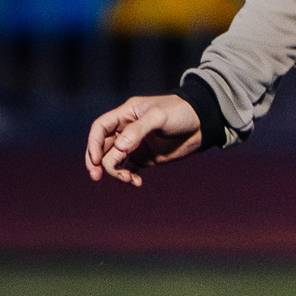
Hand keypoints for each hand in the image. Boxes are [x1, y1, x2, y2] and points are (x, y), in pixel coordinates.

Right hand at [84, 93, 202, 186]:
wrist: (202, 123)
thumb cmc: (180, 112)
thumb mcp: (159, 117)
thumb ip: (138, 131)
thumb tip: (119, 148)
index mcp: (125, 115)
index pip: (100, 128)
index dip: (93, 143)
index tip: (96, 160)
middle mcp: (125, 130)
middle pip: (102, 147)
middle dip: (97, 162)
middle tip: (96, 176)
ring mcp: (134, 145)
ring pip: (114, 161)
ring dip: (115, 172)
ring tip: (128, 179)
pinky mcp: (144, 158)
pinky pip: (129, 170)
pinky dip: (128, 177)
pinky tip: (136, 182)